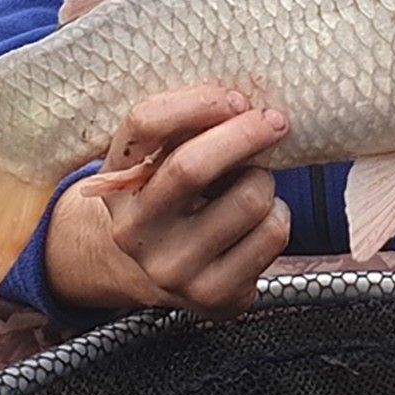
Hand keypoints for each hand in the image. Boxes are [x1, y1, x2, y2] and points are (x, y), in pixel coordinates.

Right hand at [46, 86, 290, 316]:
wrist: (154, 272)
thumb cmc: (170, 197)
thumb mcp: (159, 159)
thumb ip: (186, 127)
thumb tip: (244, 101)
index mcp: (116, 181)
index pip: (143, 124)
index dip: (196, 104)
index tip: (236, 98)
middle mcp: (135, 229)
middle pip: (191, 167)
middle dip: (245, 134)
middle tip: (274, 121)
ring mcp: (171, 268)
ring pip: (247, 199)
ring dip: (264, 180)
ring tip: (252, 185)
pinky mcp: (212, 295)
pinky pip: (271, 235)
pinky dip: (278, 215)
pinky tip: (259, 220)